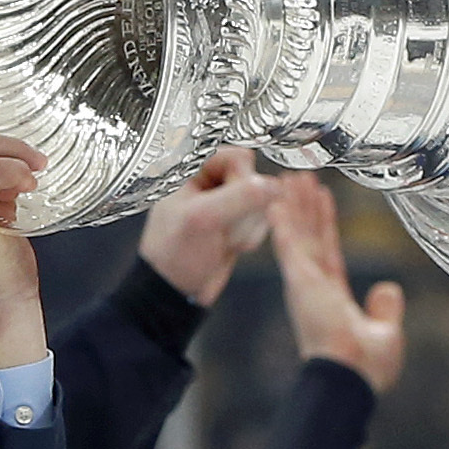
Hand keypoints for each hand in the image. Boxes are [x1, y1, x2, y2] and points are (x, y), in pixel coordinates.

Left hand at [137, 147, 278, 306]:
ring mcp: (225, 202)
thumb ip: (239, 197)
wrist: (175, 291)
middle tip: (224, 227)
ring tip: (224, 240)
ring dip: (248, 226)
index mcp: (192, 169)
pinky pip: (261, 219)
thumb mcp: (203, 220)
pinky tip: (231, 246)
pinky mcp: (236, 221)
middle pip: (254, 179)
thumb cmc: (174, 254)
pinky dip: (251, 236)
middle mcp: (210, 180)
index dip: (242, 180)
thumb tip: (274, 185)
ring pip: (261, 200)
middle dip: (245, 209)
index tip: (231, 202)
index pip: (238, 156)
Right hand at [270, 171, 406, 390]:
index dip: (324, 224)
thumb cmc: (366, 369)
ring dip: (294, 204)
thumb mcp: (386, 334)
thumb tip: (389, 288)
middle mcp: (315, 287)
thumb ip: (385, 309)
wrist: (350, 379)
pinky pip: (289, 244)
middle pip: (309, 236)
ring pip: (298, 233)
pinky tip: (276, 200)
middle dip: (304, 206)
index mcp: (332, 298)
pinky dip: (283, 222)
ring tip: (290, 176)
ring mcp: (305, 283)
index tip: (322, 199)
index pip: (328, 251)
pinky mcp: (299, 281)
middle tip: (298, 176)